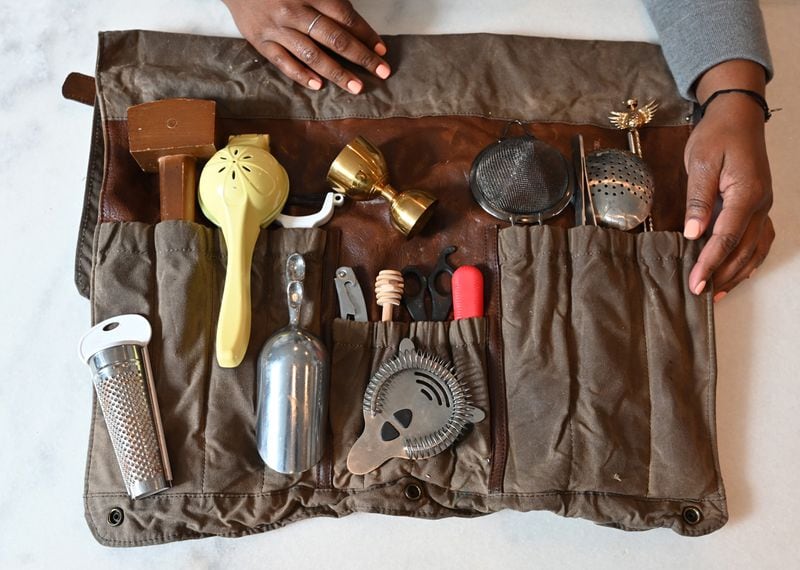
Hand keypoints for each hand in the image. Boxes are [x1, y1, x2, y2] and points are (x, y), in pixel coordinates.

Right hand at [223, 0, 389, 92]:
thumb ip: (329, 1)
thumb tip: (354, 23)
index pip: (345, 17)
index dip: (366, 34)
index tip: (382, 50)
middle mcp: (295, 12)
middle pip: (335, 38)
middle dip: (362, 57)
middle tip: (381, 72)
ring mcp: (277, 29)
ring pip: (312, 54)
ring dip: (337, 72)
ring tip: (356, 86)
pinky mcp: (261, 42)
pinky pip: (283, 62)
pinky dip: (301, 75)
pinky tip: (318, 86)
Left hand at [683, 61, 774, 299]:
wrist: (737, 115)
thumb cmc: (717, 135)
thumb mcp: (700, 162)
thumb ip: (698, 198)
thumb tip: (694, 232)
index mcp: (747, 193)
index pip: (727, 237)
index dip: (710, 263)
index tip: (696, 282)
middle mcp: (760, 203)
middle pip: (744, 249)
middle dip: (722, 274)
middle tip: (700, 293)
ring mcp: (763, 205)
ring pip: (755, 248)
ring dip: (737, 272)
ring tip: (717, 292)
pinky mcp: (758, 204)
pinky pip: (759, 238)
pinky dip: (750, 259)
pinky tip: (738, 272)